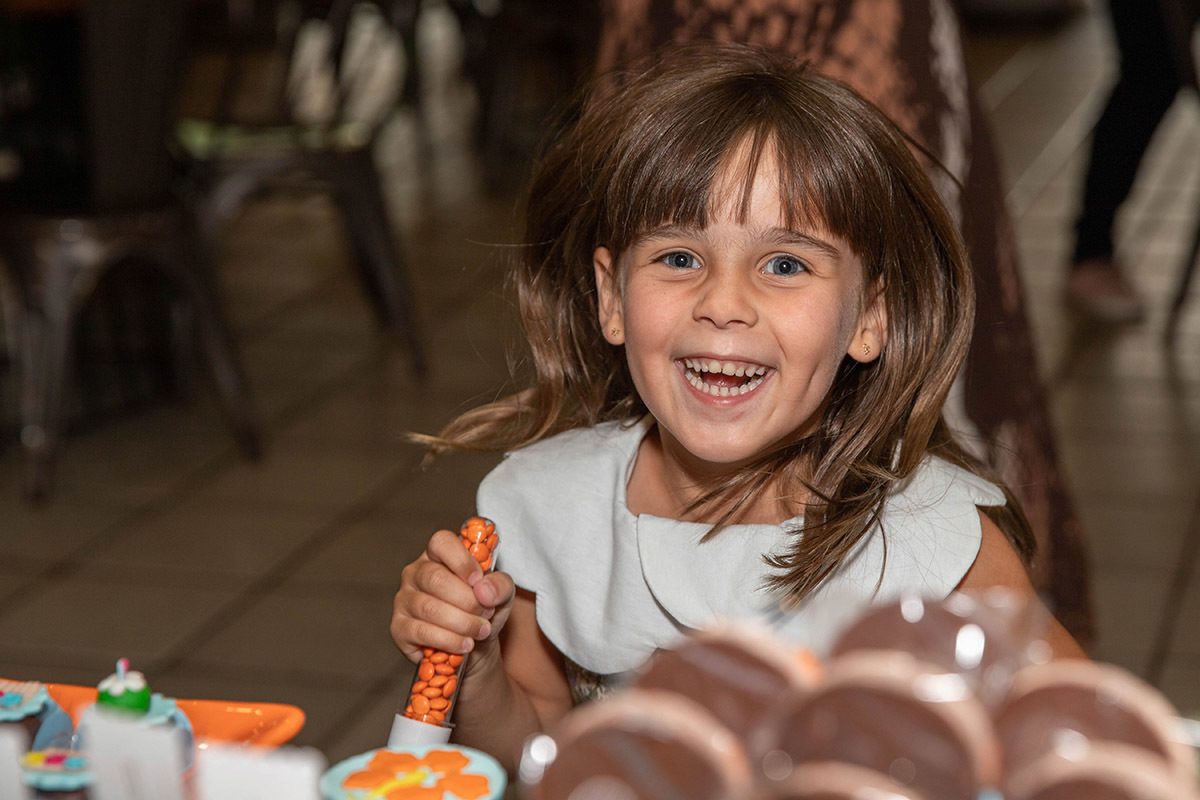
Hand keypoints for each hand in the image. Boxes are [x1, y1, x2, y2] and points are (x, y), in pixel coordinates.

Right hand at [391, 529, 515, 663]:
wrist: (475, 645)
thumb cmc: (483, 610)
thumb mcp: (501, 594)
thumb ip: (501, 585)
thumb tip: (484, 589)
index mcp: (439, 555)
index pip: (441, 542)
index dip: (461, 560)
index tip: (478, 580)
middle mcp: (415, 573)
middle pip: (435, 578)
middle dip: (467, 601)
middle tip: (486, 614)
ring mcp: (404, 599)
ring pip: (429, 608)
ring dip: (462, 623)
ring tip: (481, 631)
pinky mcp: (399, 628)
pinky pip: (421, 632)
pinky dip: (448, 640)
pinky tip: (465, 644)